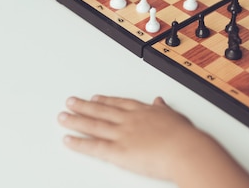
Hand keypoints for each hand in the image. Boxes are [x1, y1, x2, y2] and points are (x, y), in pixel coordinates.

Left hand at [58, 95, 199, 179]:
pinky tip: (68, 139)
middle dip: (84, 106)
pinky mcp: (118, 151)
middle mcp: (128, 120)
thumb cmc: (184, 136)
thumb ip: (163, 110)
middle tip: (71, 102)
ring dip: (76, 120)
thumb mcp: (175, 116)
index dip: (105, 100)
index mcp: (142, 111)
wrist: (184, 149)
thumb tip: (160, 102)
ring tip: (63, 117)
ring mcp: (121, 134)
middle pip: (101, 110)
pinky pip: (94, 146)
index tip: (95, 98)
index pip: (119, 103)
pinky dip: (79, 142)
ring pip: (93, 125)